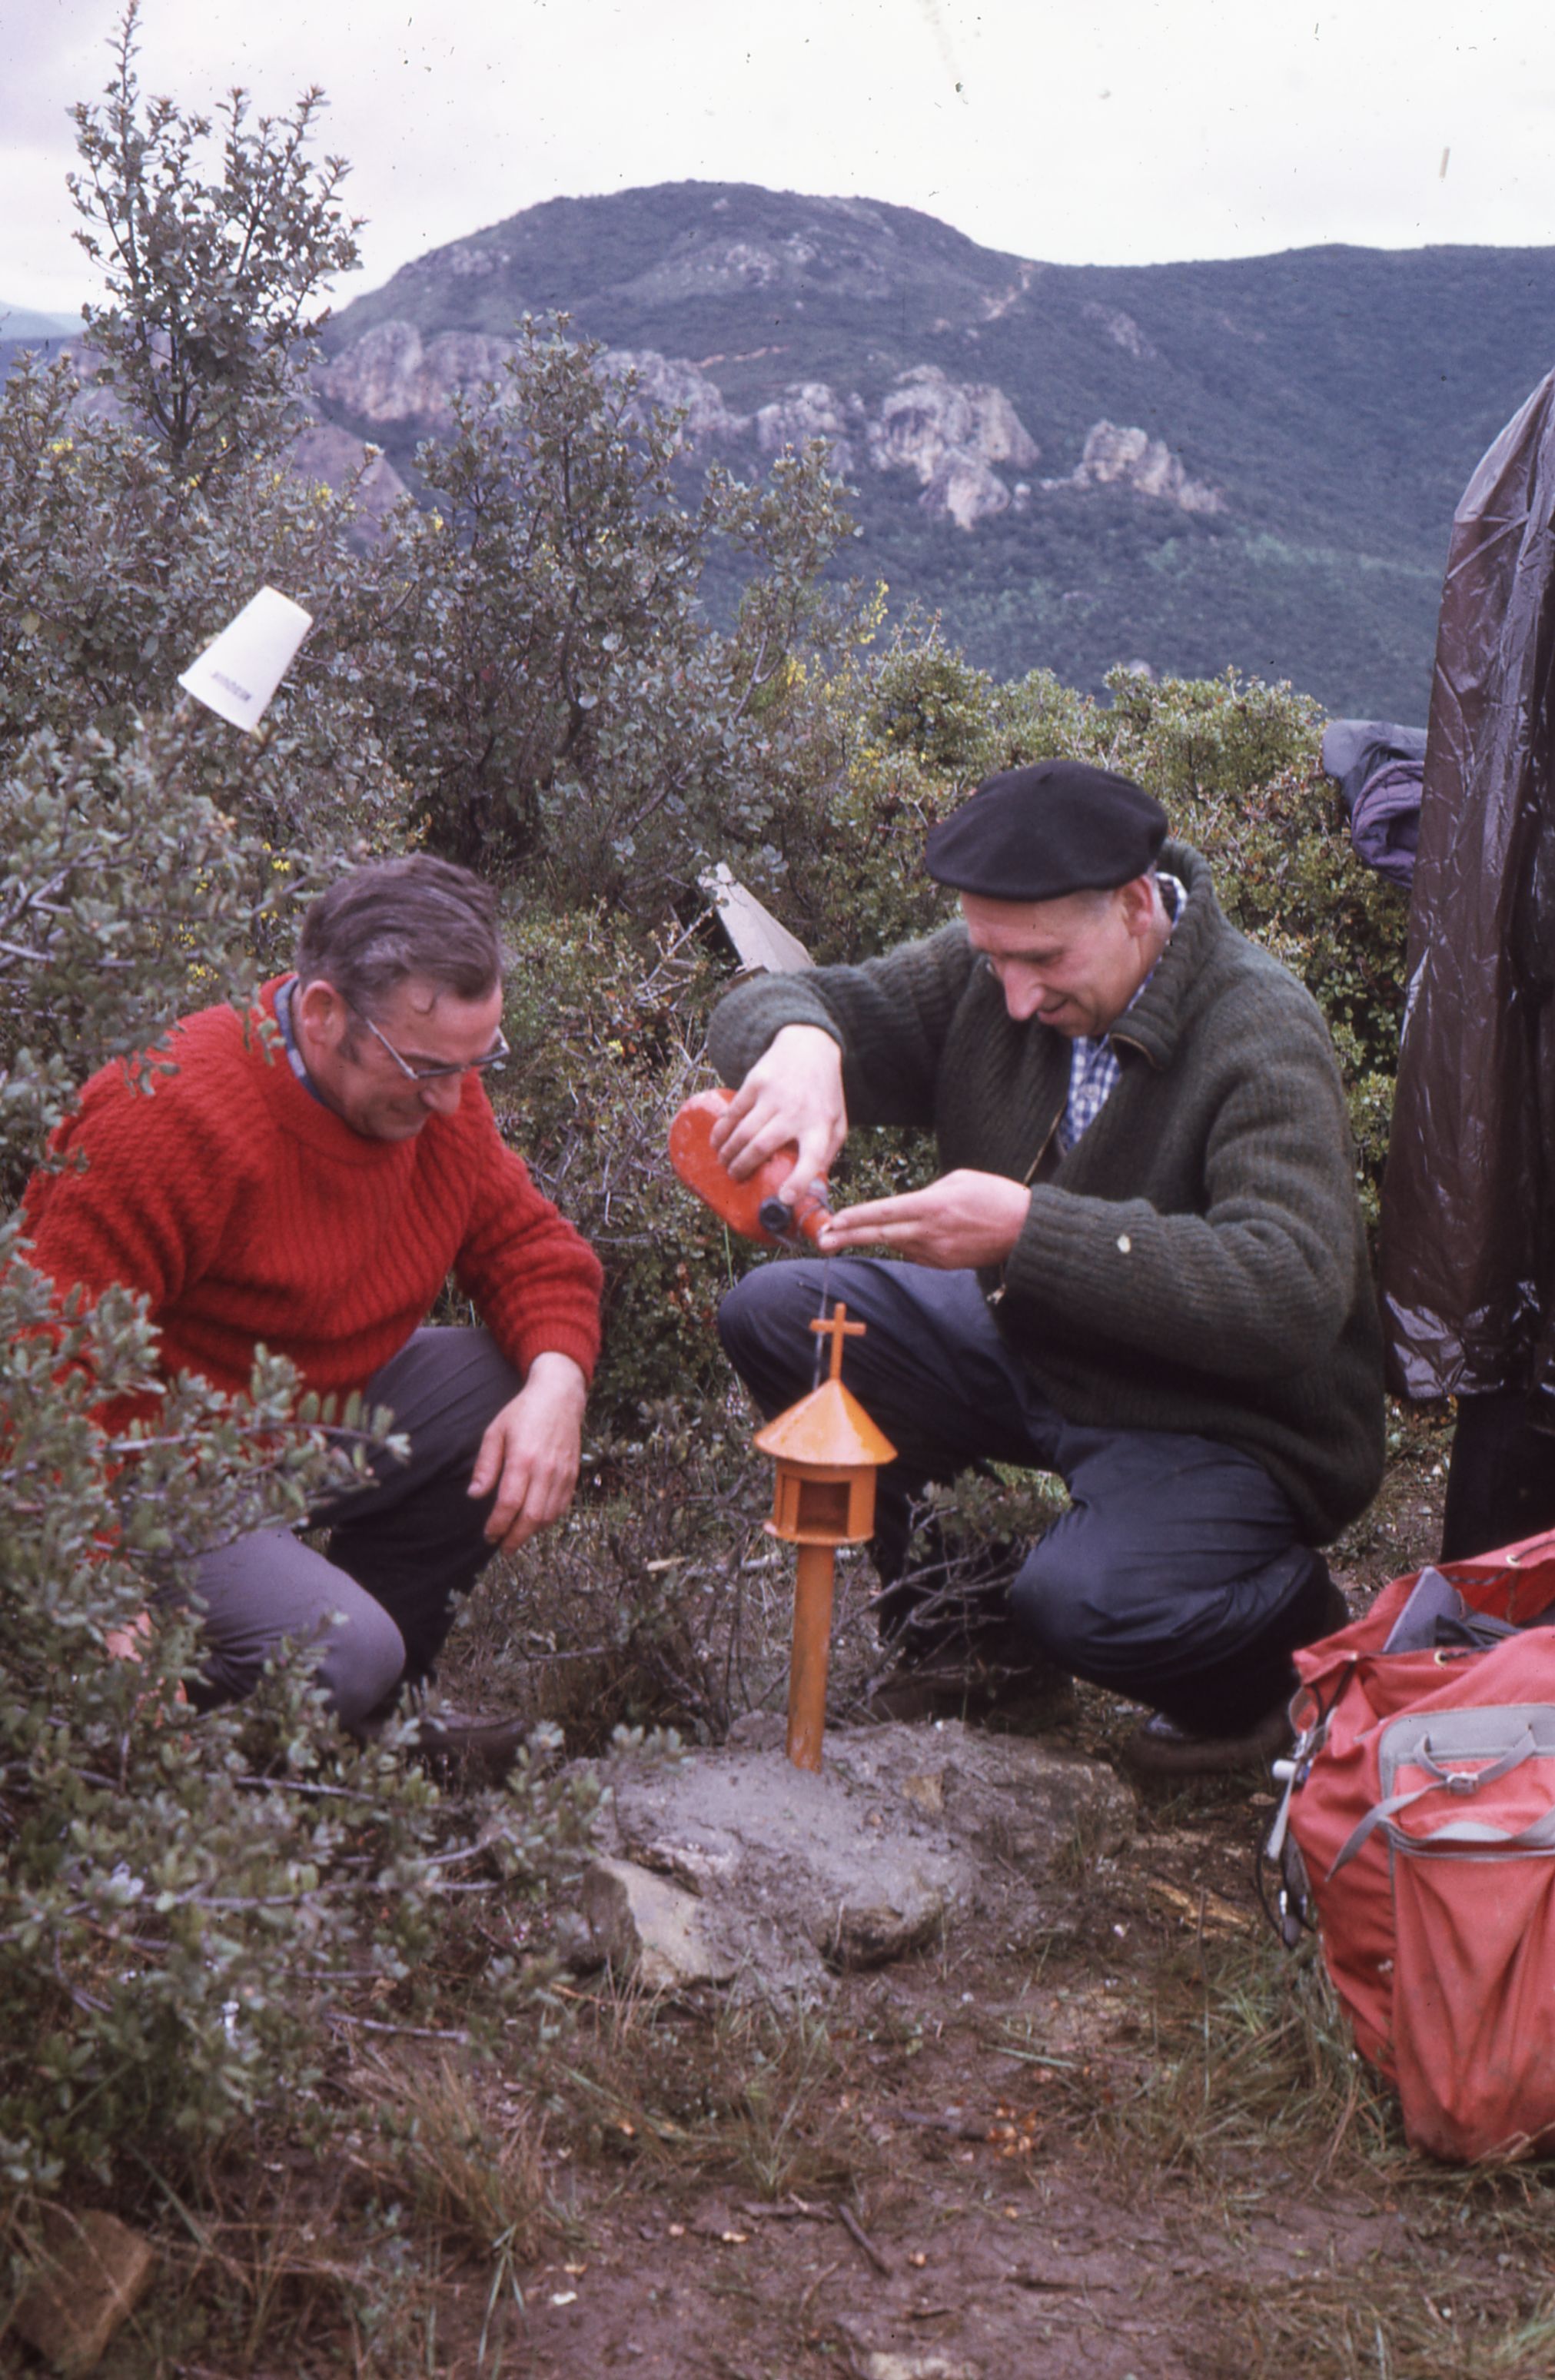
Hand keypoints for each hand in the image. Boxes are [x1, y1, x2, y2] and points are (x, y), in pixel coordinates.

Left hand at [468, 1352, 588, 1550]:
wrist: (560, 1396)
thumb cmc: (523, 1413)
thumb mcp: (495, 1432)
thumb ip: (486, 1465)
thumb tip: (475, 1495)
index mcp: (523, 1459)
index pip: (509, 1503)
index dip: (498, 1525)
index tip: (488, 1535)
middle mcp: (546, 1469)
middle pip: (532, 1516)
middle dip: (516, 1537)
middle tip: (503, 1548)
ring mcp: (563, 1473)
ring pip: (549, 1515)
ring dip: (532, 1532)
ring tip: (517, 1536)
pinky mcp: (573, 1474)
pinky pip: (563, 1506)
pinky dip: (549, 1519)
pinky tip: (536, 1521)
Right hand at [708, 1024, 846, 1203]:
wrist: (810, 1047)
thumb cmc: (824, 1093)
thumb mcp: (837, 1122)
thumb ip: (828, 1153)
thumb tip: (811, 1187)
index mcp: (821, 1126)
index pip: (813, 1158)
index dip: (798, 1181)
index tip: (784, 1199)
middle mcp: (797, 1111)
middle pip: (762, 1146)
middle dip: (743, 1167)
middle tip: (736, 1178)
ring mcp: (775, 1096)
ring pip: (743, 1132)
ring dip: (729, 1152)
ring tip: (725, 1163)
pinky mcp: (756, 1082)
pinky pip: (733, 1112)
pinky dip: (721, 1131)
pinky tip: (717, 1142)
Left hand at [816, 1170, 1031, 1269]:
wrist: (1025, 1229)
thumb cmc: (995, 1195)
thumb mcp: (958, 1179)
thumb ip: (926, 1193)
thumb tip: (906, 1208)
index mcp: (933, 1205)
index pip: (885, 1212)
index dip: (856, 1217)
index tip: (833, 1220)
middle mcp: (931, 1231)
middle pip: (880, 1235)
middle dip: (848, 1237)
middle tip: (822, 1241)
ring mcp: (937, 1252)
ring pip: (896, 1244)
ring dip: (875, 1239)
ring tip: (849, 1235)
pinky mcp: (944, 1264)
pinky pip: (915, 1253)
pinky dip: (905, 1244)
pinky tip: (903, 1236)